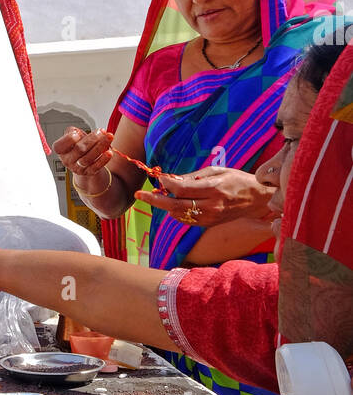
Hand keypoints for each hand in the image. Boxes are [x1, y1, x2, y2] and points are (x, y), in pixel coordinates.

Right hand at [53, 128, 113, 187]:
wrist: (83, 159)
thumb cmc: (77, 145)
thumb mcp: (72, 135)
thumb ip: (73, 131)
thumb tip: (77, 132)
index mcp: (60, 150)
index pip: (60, 146)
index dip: (68, 140)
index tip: (77, 133)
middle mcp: (67, 160)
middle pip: (79, 150)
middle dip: (92, 139)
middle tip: (101, 131)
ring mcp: (77, 168)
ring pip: (89, 158)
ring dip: (100, 146)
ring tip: (108, 137)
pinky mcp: (88, 172)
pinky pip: (96, 167)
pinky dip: (103, 159)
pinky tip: (109, 152)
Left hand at [135, 166, 273, 225]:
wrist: (256, 199)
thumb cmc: (236, 180)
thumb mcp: (217, 170)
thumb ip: (194, 177)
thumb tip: (171, 180)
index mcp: (214, 189)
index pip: (183, 189)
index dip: (168, 184)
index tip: (159, 178)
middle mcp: (211, 206)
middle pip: (176, 206)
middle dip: (155, 200)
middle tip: (139, 195)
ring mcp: (210, 218)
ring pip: (179, 214)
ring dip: (166, 205)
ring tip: (161, 195)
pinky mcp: (209, 224)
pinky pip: (186, 220)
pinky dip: (176, 212)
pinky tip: (176, 204)